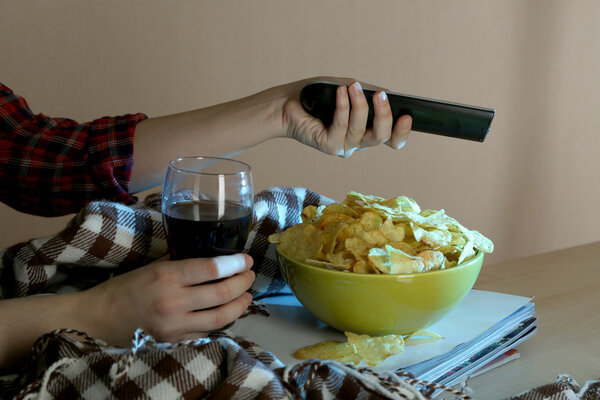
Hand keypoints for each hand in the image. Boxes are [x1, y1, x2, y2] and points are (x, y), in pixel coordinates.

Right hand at [81, 254, 254, 344]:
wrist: (96, 320)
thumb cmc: (122, 288)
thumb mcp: (151, 266)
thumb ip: (180, 262)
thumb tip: (210, 256)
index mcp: (166, 276)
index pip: (213, 269)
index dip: (236, 263)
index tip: (246, 259)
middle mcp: (174, 302)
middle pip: (223, 293)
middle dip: (244, 282)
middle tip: (250, 275)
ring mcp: (176, 326)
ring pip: (222, 317)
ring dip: (240, 304)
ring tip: (246, 294)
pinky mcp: (176, 341)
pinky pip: (208, 330)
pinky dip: (223, 320)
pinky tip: (228, 311)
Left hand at [281, 77, 412, 156]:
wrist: (286, 104)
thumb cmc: (317, 96)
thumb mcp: (347, 89)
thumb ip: (366, 93)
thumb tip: (386, 94)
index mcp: (366, 130)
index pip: (392, 139)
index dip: (402, 132)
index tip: (407, 116)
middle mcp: (357, 142)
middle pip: (382, 136)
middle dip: (384, 114)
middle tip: (381, 95)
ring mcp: (344, 146)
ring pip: (362, 130)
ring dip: (360, 105)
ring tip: (353, 86)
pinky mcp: (329, 146)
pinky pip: (341, 127)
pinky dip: (343, 107)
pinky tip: (341, 93)